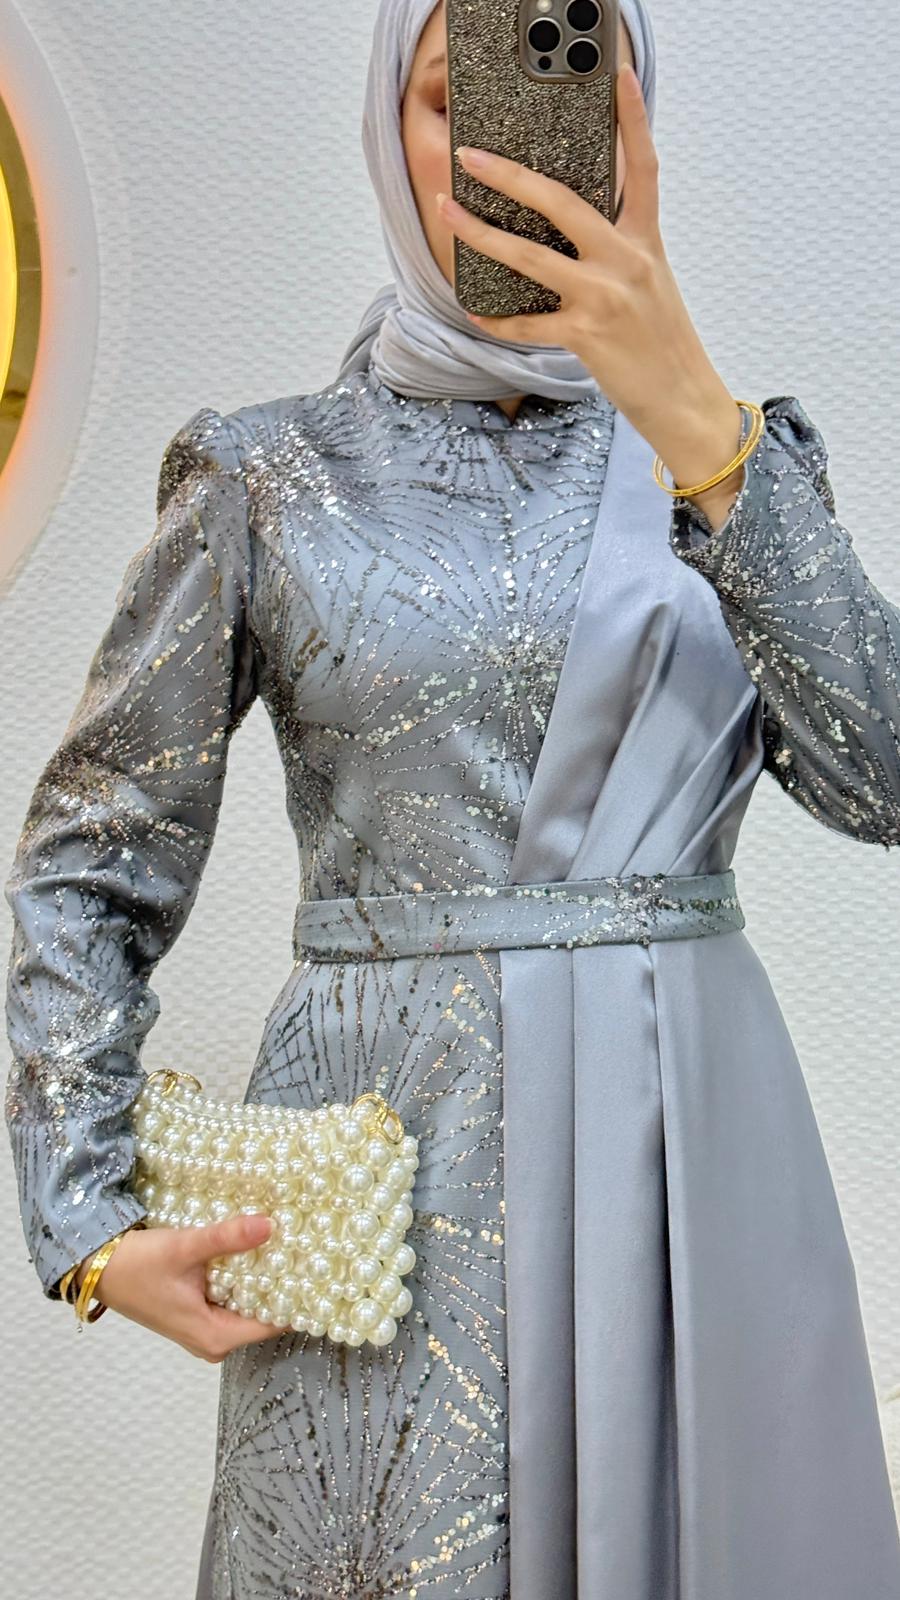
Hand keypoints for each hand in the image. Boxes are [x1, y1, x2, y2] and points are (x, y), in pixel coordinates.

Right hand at [72, 1213, 289, 1361]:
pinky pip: (233, 1298)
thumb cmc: (137, 1265)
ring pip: (248, 1304)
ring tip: (290, 1244)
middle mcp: (213, 1341)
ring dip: (263, 1278)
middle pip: (263, 1314)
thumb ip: (227, 1238)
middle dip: (283, 1283)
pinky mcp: (196, 1313)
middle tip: (310, 1248)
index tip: (320, 1269)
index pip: (274, 1324)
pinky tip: (257, 1250)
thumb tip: (269, 1225)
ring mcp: (204, 1328)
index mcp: (215, 1337)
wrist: (96, 1268)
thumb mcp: (185, 1248)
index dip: (298, 1298)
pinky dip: (244, 1277)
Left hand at [436, 63, 746, 530]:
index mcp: (646, 243)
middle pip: (561, 202)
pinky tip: (477, 312)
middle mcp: (626, 261)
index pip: (642, 168)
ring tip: (448, 212)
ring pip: (529, 255)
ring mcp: (604, 297)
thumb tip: (575, 237)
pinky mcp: (585, 336)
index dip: (633, 118)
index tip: (617, 75)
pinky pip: (526, 322)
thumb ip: (620, 254)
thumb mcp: (653, 287)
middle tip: (472, 155)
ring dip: (481, 233)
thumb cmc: (665, 347)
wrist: (685, 401)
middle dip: (510, 175)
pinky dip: (497, 320)